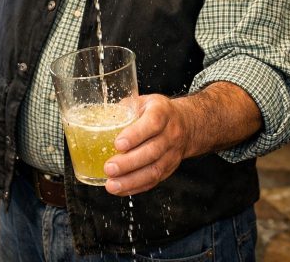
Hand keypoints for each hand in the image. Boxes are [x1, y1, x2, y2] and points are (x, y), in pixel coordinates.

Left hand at [103, 82, 261, 195]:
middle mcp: (170, 134)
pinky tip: (121, 189)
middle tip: (109, 168)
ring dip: (131, 180)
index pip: (152, 124)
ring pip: (153, 170)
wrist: (187, 124)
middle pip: (152, 151)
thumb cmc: (160, 111)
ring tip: (112, 184)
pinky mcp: (169, 169)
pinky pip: (154, 181)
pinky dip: (136, 187)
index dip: (135, 135)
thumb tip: (102, 117)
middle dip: (129, 163)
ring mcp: (172, 154)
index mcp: (163, 113)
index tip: (118, 144)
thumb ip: (126, 108)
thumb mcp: (145, 101)